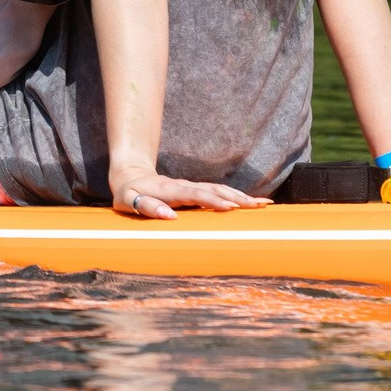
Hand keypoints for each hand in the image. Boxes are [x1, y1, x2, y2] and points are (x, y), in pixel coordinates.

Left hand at [111, 170, 271, 219]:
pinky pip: (218, 192)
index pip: (194, 195)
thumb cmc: (128, 193)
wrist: (130, 176)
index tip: (229, 208)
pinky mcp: (195, 190)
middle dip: (236, 198)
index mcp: (170, 190)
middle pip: (214, 190)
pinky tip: (251, 202)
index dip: (212, 201)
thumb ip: (147, 207)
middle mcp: (184, 186)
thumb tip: (169, 215)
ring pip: (220, 190)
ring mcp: (191, 187)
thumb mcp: (128, 201)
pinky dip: (235, 196)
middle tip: (258, 206)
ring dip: (241, 197)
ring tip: (263, 204)